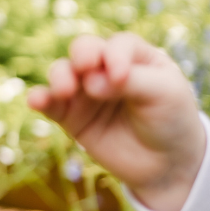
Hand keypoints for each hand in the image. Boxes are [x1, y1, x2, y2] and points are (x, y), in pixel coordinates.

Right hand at [26, 32, 205, 210]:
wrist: (169, 165)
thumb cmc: (173, 121)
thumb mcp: (165, 95)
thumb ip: (131, 81)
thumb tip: (89, 82)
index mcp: (136, 57)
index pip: (118, 45)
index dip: (115, 57)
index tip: (121, 77)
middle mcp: (107, 68)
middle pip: (85, 50)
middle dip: (82, 56)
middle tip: (86, 69)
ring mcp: (87, 91)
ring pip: (63, 72)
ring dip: (60, 76)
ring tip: (65, 90)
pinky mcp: (72, 116)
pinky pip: (50, 103)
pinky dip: (41, 99)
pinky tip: (37, 101)